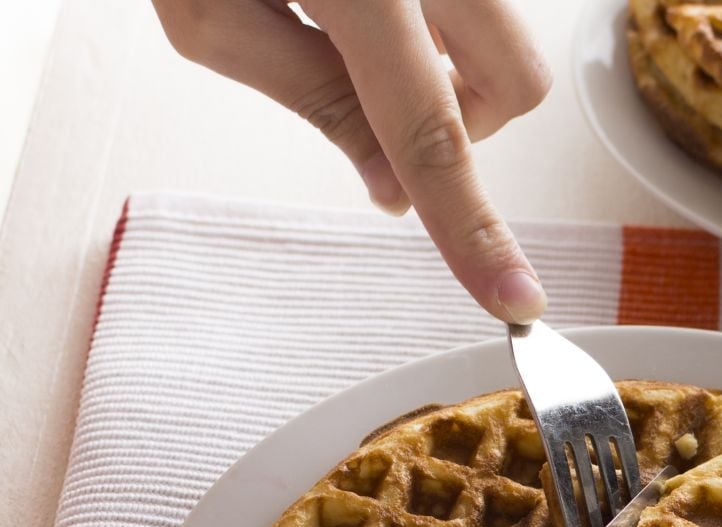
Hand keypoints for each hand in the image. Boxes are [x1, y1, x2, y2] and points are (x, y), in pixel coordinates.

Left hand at [152, 0, 552, 322]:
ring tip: (345, 9)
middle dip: (463, 120)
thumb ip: (311, 97)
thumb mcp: (205, 7)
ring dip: (444, 57)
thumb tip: (394, 188)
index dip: (470, 228)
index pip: (430, 130)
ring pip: (503, 36)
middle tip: (373, 95)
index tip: (516, 301)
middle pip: (516, 87)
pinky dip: (432, 12)